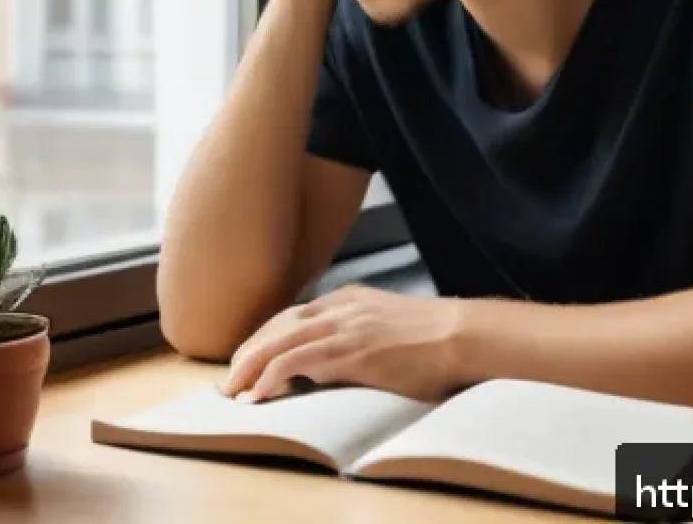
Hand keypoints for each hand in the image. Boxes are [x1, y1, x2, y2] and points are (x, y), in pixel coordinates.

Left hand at [218, 285, 463, 403]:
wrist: (463, 334)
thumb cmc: (434, 338)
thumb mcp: (386, 325)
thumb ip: (357, 333)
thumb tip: (334, 361)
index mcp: (348, 298)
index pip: (292, 315)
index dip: (264, 338)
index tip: (248, 359)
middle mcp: (341, 307)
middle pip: (278, 325)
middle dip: (249, 352)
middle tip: (229, 379)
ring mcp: (346, 326)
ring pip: (281, 342)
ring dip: (251, 367)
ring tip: (233, 391)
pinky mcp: (353, 350)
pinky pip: (299, 361)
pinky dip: (273, 376)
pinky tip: (260, 394)